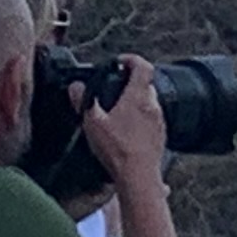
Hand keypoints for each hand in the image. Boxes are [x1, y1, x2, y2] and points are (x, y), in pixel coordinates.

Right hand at [81, 57, 169, 195]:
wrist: (138, 177)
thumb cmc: (117, 150)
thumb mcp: (93, 124)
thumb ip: (83, 102)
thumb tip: (75, 87)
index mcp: (138, 97)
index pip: (143, 66)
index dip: (132, 59)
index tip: (120, 62)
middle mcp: (153, 106)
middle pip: (146, 84)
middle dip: (132, 82)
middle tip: (116, 88)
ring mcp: (159, 121)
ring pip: (149, 103)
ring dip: (136, 102)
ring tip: (119, 112)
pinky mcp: (161, 136)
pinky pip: (152, 120)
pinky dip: (141, 119)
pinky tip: (128, 131)